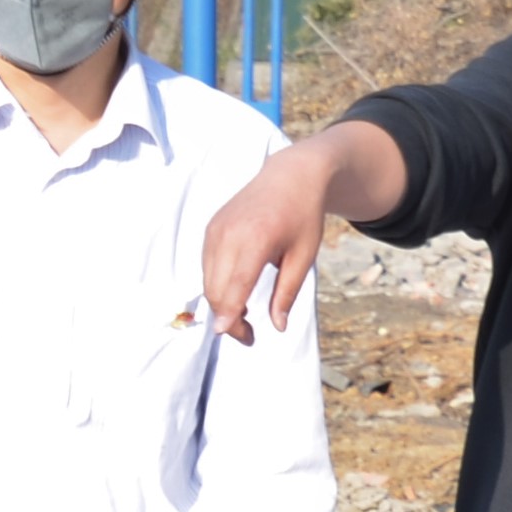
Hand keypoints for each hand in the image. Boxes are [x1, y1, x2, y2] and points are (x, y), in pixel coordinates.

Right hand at [200, 147, 336, 342]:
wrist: (291, 176)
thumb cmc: (303, 216)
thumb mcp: (303, 256)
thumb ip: (287, 292)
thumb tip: (277, 326)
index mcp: (256, 239)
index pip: (235, 284)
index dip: (229, 313)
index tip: (226, 334)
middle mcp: (229, 233)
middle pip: (216, 288)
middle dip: (227, 317)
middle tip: (248, 335)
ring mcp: (216, 229)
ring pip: (208, 280)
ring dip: (221, 303)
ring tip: (245, 315)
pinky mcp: (211, 228)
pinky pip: (207, 266)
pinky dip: (217, 285)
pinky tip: (237, 292)